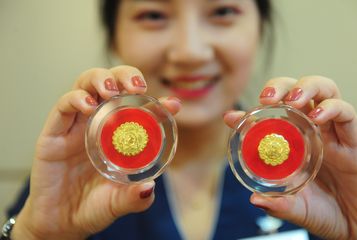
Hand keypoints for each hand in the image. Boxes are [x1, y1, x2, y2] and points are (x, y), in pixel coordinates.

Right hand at [12, 66, 181, 239]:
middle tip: (137, 87)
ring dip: (101, 79)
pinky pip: (63, 106)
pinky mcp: (54, 132)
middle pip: (112, 84)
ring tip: (111, 90)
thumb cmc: (93, 206)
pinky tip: (88, 106)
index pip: (140, 108)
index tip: (174, 105)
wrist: (60, 222)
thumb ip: (134, 198)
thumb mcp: (119, 203)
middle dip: (125, 76)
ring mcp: (76, 125)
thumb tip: (149, 187)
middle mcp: (99, 123)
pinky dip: (75, 99)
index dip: (158, 102)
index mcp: (119, 135)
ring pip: (86, 84)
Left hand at [224, 76, 356, 239]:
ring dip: (306, 88)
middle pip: (296, 92)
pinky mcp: (354, 141)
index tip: (232, 117)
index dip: (250, 112)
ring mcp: (333, 133)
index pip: (271, 116)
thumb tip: (255, 199)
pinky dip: (332, 109)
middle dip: (280, 87)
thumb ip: (278, 205)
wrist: (355, 226)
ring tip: (293, 101)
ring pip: (324, 91)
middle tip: (267, 99)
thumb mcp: (295, 209)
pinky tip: (317, 118)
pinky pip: (346, 114)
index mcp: (292, 144)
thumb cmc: (325, 214)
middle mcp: (311, 132)